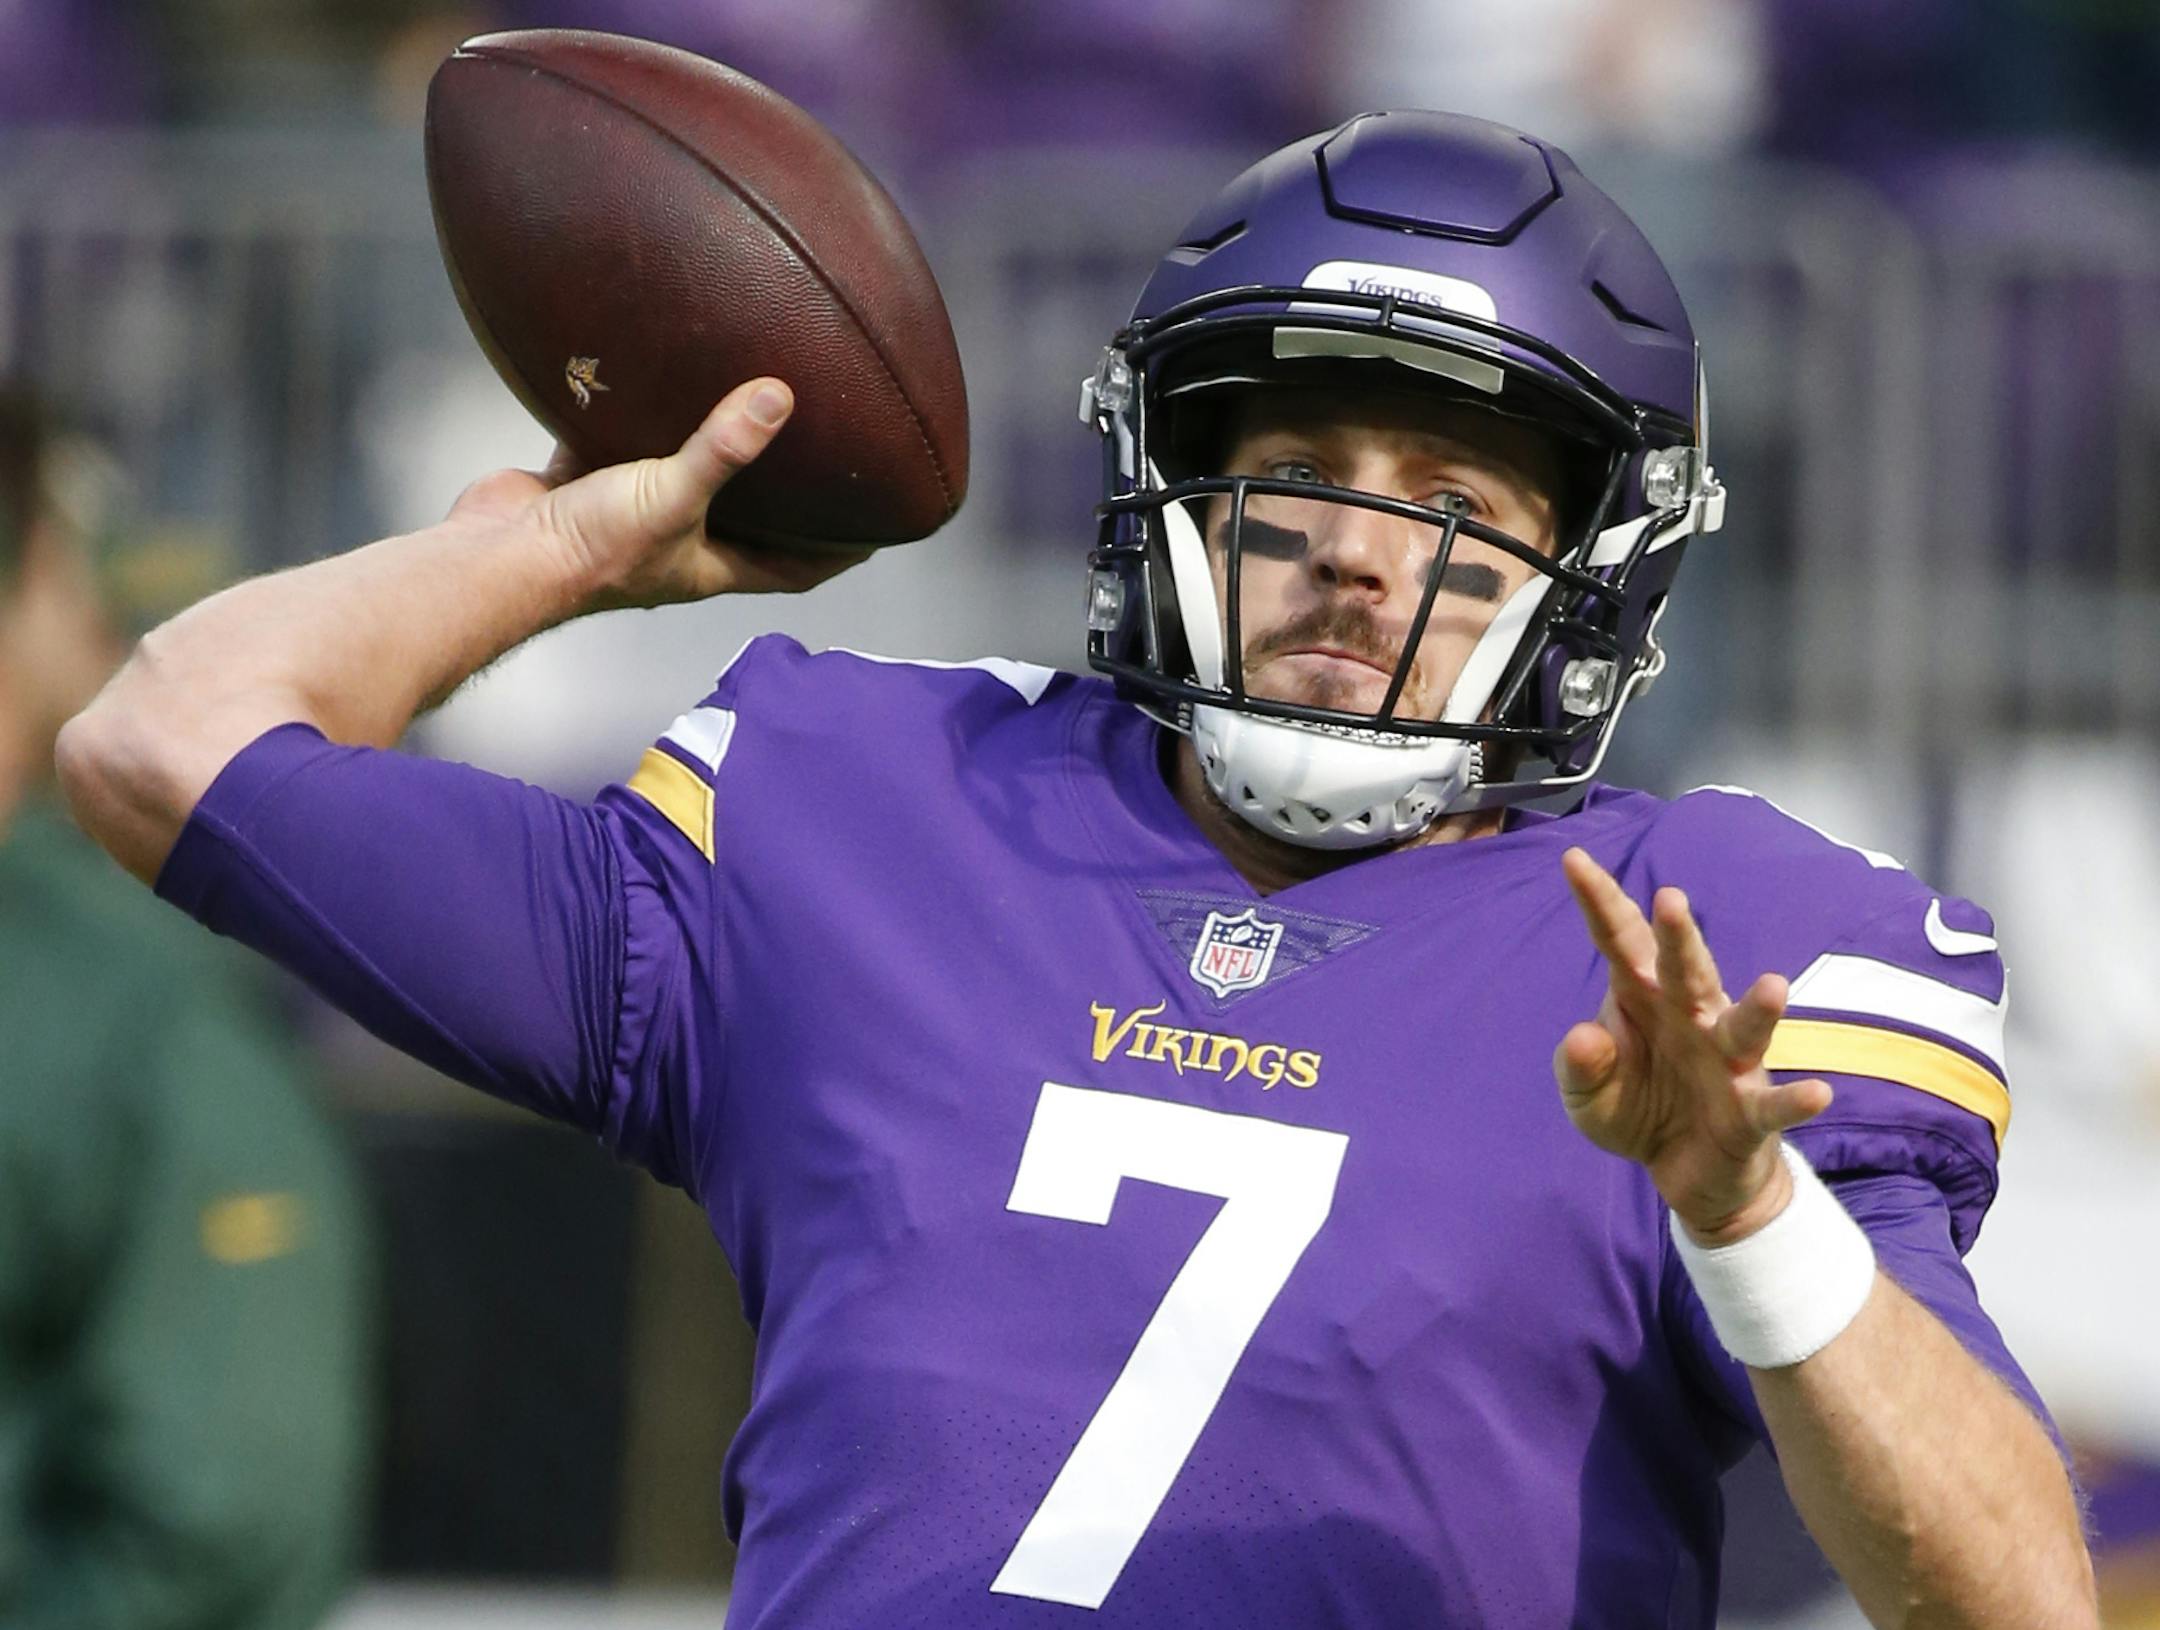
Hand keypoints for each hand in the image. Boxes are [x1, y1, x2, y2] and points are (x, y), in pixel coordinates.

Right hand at [447, 376, 870, 611]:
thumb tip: (780, 397)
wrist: (497, 556)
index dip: (840, 553)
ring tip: (749, 396)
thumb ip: (723, 449)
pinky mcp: (588, 483)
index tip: (879, 525)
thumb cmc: (590, 550)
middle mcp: (680, 544)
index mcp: (714, 566)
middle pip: (750, 522)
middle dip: (785, 495)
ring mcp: (633, 514)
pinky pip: (623, 443)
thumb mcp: (670, 496)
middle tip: (824, 448)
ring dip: (714, 446)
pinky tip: (656, 371)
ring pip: (686, 476)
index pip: (798, 568)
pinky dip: (640, 414)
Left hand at [1553, 847, 1832, 1245]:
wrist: (1684, 1172)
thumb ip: (1580, 1067)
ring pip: (1744, 1027)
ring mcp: (1727, 1062)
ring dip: (1759, 1009)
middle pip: (1686, 970)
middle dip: (1680, 937)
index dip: (1600, 902)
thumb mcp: (1588, 1097)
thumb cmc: (1637, 1110)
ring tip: (1774, 985)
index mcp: (1642, 999)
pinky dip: (1795, 1100)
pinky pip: (1775, 1104)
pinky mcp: (1751, 1112)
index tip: (1573, 859)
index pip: (1619, 942)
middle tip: (1670, 898)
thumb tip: (1583, 1038)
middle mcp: (1691, 1017)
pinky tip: (1817, 1093)